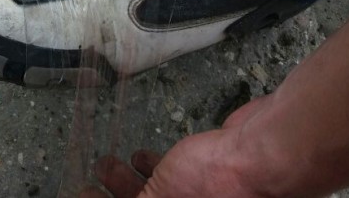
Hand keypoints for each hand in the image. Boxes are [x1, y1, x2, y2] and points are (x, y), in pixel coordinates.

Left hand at [79, 96, 274, 197]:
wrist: (263, 155)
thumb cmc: (219, 185)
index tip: (85, 195)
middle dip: (114, 196)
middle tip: (90, 184)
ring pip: (155, 195)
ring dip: (127, 180)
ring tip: (106, 166)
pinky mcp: (207, 177)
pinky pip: (172, 179)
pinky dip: (152, 169)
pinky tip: (140, 157)